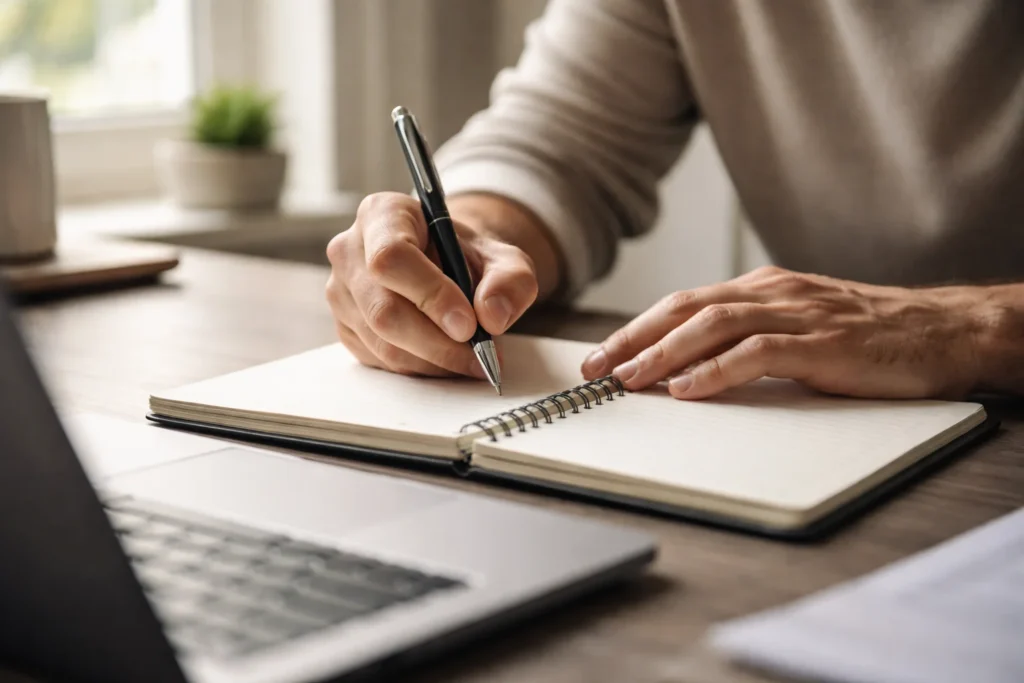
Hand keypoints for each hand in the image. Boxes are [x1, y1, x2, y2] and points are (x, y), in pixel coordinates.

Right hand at [325, 192, 538, 376]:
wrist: (446, 267)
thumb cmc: (468, 257)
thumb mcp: (504, 258)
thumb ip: (510, 280)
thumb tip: (493, 316)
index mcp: (382, 214)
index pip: (392, 257)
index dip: (430, 295)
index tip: (468, 325)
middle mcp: (349, 250)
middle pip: (384, 309)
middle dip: (437, 342)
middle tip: (480, 356)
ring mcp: (341, 292)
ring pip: (382, 342)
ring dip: (433, 361)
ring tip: (472, 361)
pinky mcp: (345, 327)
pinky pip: (379, 360)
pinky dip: (420, 368)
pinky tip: (446, 360)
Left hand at [581, 266, 989, 399]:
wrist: (941, 330)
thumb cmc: (868, 335)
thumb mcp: (799, 326)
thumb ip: (751, 338)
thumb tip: (693, 367)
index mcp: (763, 289)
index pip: (684, 304)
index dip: (637, 328)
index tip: (602, 355)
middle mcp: (772, 294)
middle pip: (685, 309)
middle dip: (633, 338)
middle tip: (594, 368)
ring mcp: (797, 315)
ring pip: (712, 327)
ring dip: (662, 355)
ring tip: (627, 380)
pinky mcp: (821, 344)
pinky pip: (757, 354)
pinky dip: (715, 371)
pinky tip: (686, 389)